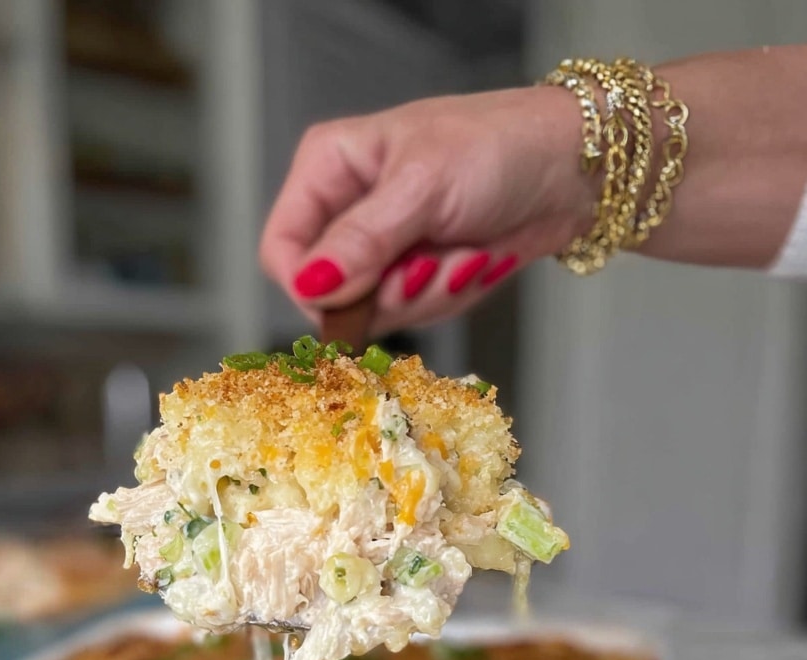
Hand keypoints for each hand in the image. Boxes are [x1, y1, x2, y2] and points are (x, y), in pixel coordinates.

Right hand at [260, 86, 595, 336]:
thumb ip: (362, 240)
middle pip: (331, 295)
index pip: (283, 251)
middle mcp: (347, 213)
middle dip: (389, 291)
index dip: (311, 287)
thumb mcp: (423, 187)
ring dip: (428, 295)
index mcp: (329, 170)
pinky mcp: (415, 277)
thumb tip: (310, 285)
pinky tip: (475, 260)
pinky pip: (414, 316)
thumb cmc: (498, 148)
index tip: (354, 298)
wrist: (570, 169)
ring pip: (375, 313)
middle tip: (430, 264)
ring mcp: (383, 250)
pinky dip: (450, 296)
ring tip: (465, 253)